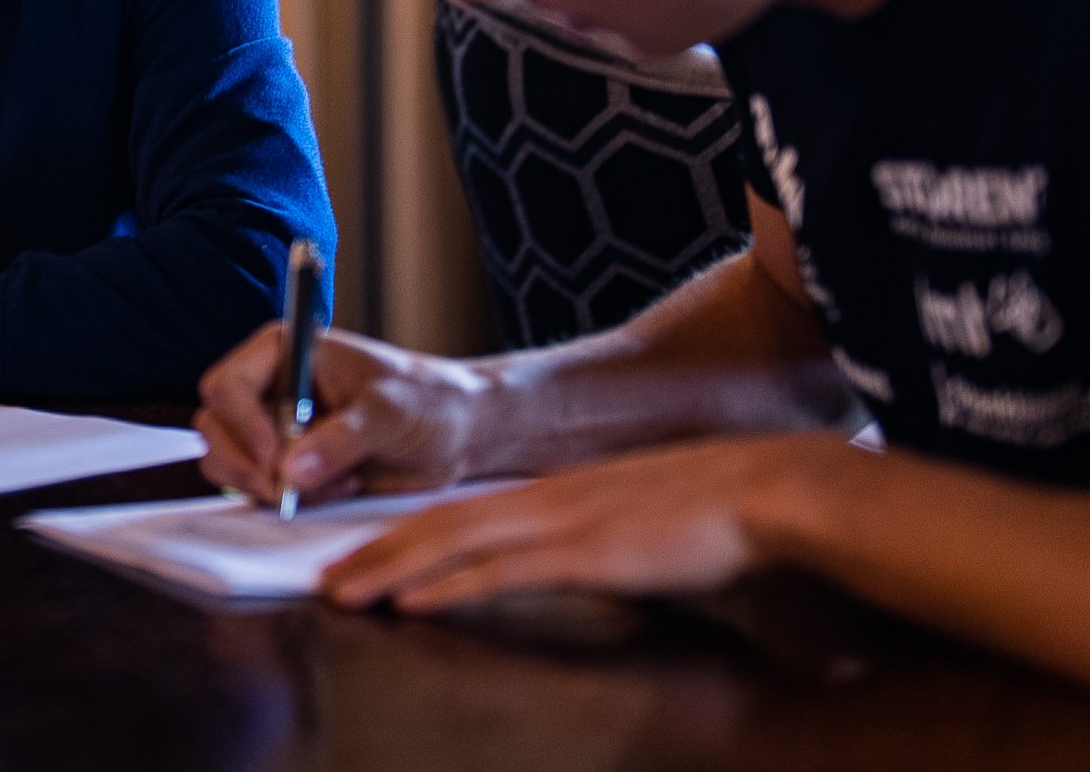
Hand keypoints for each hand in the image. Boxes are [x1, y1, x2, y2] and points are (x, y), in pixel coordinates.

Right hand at [195, 323, 496, 504]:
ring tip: (336, 481)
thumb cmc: (428, 400)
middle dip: (247, 464)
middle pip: (214, 427)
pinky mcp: (284, 468)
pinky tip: (340, 488)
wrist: (455, 433)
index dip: (241, 422)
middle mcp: (269, 388)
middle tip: (288, 489)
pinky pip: (257, 491)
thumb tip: (290, 468)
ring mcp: (271, 430)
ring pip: (227, 463)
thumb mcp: (390, 411)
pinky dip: (290, 500)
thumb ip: (342, 437)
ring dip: (270, 486)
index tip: (272, 455)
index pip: (227, 384)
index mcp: (284, 351)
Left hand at [321, 431, 842, 612]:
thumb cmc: (714, 511)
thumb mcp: (638, 521)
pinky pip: (503, 572)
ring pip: (455, 544)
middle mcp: (546, 501)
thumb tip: (577, 560)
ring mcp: (563, 524)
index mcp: (556, 494)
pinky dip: (450, 586)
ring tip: (343, 590)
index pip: (462, 511)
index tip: (363, 555)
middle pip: (440, 523)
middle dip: (376, 551)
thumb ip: (597, 538)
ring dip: (392, 569)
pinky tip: (414, 601)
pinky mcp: (587, 553)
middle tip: (324, 576)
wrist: (765, 489)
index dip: (405, 533)